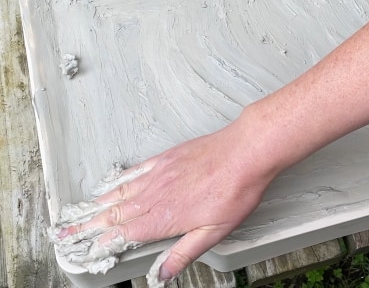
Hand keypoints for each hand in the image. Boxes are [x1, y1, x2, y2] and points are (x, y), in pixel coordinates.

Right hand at [58, 119, 273, 281]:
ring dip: (98, 205)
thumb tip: (162, 274)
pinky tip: (110, 184)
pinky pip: (135, 171)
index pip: (126, 235)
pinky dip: (119, 180)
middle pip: (115, 214)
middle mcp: (156, 196)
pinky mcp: (166, 158)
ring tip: (81, 212)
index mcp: (165, 218)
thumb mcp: (215, 232)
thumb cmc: (235, 190)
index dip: (105, 244)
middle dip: (89, 226)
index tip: (88, 250)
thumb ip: (185, 252)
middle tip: (67, 232)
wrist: (245, 152)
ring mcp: (159, 174)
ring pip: (121, 192)